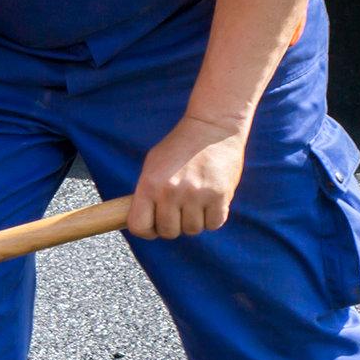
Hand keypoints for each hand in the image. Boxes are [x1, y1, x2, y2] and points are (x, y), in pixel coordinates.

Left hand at [130, 113, 248, 238]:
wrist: (212, 127)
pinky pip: (214, 224)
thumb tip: (143, 225)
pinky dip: (212, 218)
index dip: (147, 230)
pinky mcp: (220, 195)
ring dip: (194, 221)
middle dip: (173, 225)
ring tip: (196, 202)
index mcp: (150, 185)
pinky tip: (211, 203)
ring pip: (192, 230)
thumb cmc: (179, 148)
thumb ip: (146, 194)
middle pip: (168, 232)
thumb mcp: (153, 166)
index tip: (155, 223)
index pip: (139, 226)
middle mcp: (171, 192)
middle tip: (179, 210)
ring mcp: (196, 194)